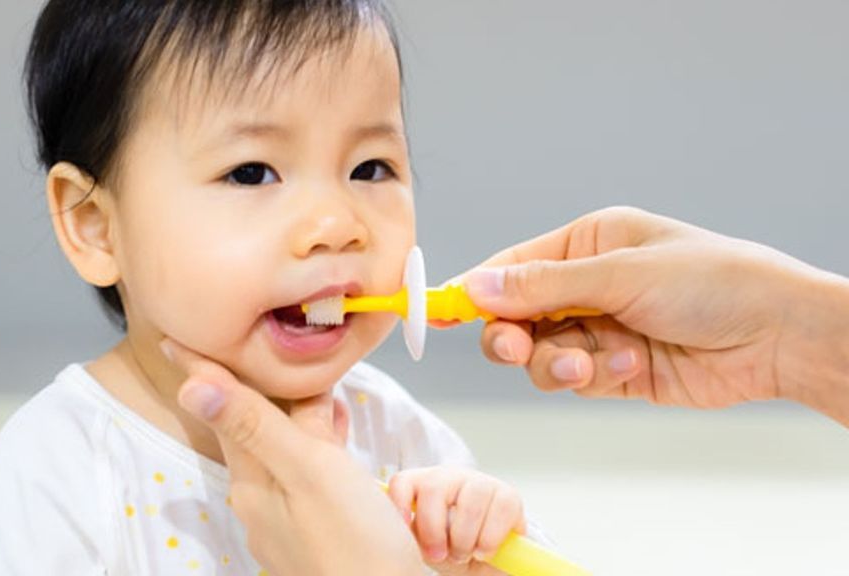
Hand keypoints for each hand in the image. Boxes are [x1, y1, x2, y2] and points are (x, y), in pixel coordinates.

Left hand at [160, 338, 425, 575]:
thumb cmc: (358, 544)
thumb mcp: (308, 472)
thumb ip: (255, 427)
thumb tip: (191, 387)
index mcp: (253, 483)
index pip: (222, 411)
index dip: (203, 371)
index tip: (175, 338)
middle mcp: (260, 503)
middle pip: (255, 430)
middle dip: (264, 391)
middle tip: (270, 351)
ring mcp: (287, 522)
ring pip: (284, 453)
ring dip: (298, 419)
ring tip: (322, 390)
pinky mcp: (314, 532)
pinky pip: (306, 477)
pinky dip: (318, 448)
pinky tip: (337, 437)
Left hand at [388, 466, 524, 575]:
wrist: (486, 562)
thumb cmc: (451, 550)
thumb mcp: (427, 546)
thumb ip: (413, 535)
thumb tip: (402, 534)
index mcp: (423, 486)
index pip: (402, 482)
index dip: (399, 502)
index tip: (405, 527)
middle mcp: (449, 477)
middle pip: (433, 488)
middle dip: (434, 529)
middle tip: (440, 555)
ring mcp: (480, 482)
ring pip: (468, 504)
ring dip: (464, 538)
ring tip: (464, 555)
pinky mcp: (508, 495)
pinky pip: (499, 512)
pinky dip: (489, 539)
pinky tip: (484, 551)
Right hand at [458, 206, 848, 424]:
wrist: (777, 336)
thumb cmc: (713, 281)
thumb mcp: (620, 273)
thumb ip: (543, 285)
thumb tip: (474, 286)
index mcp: (586, 244)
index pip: (512, 268)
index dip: (472, 291)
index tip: (435, 312)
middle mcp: (587, 285)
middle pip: (516, 317)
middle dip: (514, 336)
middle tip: (515, 347)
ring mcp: (599, 329)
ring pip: (539, 355)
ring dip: (558, 363)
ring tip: (593, 363)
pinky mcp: (615, 369)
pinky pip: (574, 378)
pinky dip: (594, 375)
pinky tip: (631, 363)